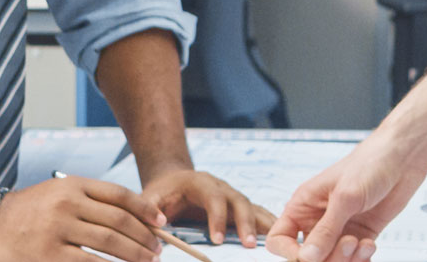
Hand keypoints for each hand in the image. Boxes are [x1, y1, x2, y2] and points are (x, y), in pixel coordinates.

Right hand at [0, 177, 165, 261]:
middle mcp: (67, 204)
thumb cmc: (29, 211)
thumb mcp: (59, 193)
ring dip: (135, 255)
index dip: (145, 209)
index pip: (119, 195)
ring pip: (110, 244)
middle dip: (144, 237)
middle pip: (119, 221)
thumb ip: (92, 200)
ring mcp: (58, 230)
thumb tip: (136, 218)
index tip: (161, 223)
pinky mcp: (50, 256)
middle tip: (157, 250)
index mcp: (72, 185)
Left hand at [142, 168, 274, 247]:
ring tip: (272, 243)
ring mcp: (232, 196)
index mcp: (200, 182)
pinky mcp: (238, 207)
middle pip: (239, 201)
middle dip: (245, 223)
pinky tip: (276, 237)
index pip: (214, 197)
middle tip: (248, 245)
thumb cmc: (163, 192)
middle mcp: (221, 187)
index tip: (217, 240)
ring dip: (261, 225)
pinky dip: (267, 224)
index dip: (217, 218)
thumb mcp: (151, 196)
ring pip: (252, 207)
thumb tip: (157, 223)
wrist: (174, 181)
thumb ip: (149, 209)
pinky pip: (256, 214)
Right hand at [266, 139, 425, 261]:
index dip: (289, 252)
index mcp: (303, 205)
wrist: (402, 159)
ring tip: (361, 243)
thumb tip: (307, 256)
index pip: (280, 239)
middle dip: (328, 257)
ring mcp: (340, 229)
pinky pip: (354, 259)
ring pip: (332, 260)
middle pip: (309, 256)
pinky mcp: (359, 235)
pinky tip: (369, 244)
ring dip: (347, 259)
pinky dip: (362, 259)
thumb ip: (326, 230)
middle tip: (348, 243)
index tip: (307, 256)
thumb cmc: (370, 163)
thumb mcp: (345, 197)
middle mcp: (318, 219)